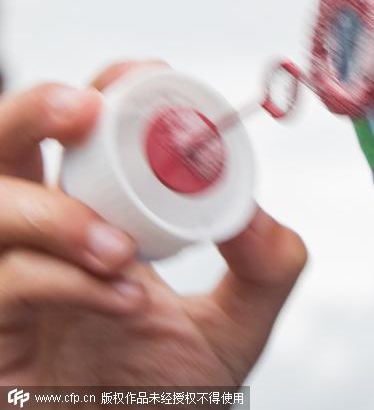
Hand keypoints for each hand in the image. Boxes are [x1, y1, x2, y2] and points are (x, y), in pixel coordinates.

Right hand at [0, 61, 307, 390]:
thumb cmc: (167, 394)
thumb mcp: (235, 323)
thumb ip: (264, 266)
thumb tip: (259, 214)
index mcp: (91, 220)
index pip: (71, 135)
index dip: (95, 93)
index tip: (143, 77)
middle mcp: (38, 243)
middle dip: (32, 113)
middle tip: (84, 111)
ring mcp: (7, 288)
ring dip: (53, 212)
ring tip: (121, 249)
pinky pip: (1, 284)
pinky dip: (64, 280)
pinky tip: (120, 300)